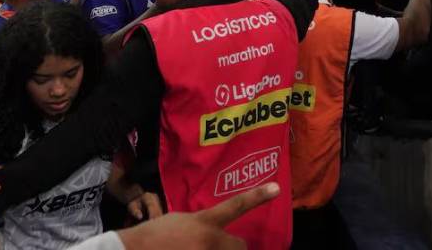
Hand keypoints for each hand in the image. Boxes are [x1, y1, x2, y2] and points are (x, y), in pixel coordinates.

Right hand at [117, 182, 279, 249]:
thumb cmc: (154, 235)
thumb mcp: (180, 221)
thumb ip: (201, 224)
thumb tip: (214, 232)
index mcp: (205, 223)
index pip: (236, 206)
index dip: (257, 196)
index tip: (276, 188)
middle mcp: (211, 242)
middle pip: (240, 246)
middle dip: (232, 246)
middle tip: (213, 246)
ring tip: (194, 248)